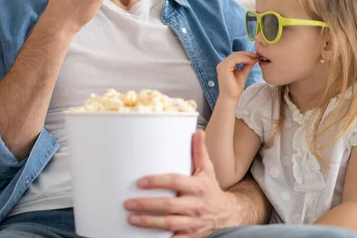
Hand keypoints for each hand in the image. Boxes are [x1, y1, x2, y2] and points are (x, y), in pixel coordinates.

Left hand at [124, 131, 239, 237]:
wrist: (228, 215)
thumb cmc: (211, 189)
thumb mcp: (208, 170)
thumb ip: (199, 151)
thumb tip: (197, 130)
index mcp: (198, 186)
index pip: (175, 182)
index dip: (157, 181)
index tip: (139, 182)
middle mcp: (195, 205)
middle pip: (169, 205)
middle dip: (147, 205)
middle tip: (128, 203)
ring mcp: (193, 222)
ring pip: (169, 224)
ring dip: (148, 222)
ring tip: (131, 218)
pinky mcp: (191, 236)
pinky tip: (145, 237)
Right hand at [216, 52, 257, 102]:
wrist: (231, 97)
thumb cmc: (235, 88)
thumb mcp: (243, 73)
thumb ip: (247, 65)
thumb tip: (254, 58)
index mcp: (225, 65)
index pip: (236, 56)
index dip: (246, 55)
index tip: (256, 56)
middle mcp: (222, 64)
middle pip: (235, 54)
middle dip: (247, 54)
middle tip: (257, 55)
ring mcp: (222, 65)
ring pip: (235, 56)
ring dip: (246, 56)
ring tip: (255, 58)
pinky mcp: (224, 67)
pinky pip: (234, 60)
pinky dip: (243, 59)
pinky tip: (250, 61)